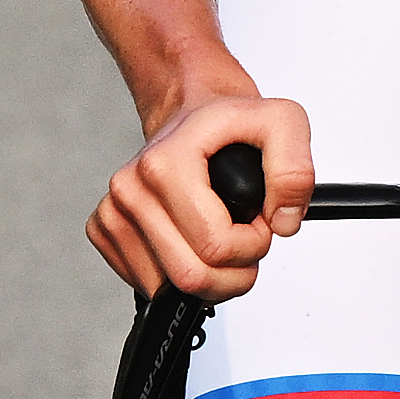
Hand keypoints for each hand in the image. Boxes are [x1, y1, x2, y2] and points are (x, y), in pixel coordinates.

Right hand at [87, 92, 312, 300]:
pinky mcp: (105, 231)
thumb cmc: (229, 122)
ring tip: (221, 233)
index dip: (253, 244)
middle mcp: (131, 188)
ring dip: (208, 275)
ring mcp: (113, 211)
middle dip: (232, 270)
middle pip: (189, 276)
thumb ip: (294, 171)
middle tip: (245, 237)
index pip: (214, 246)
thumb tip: (283, 222)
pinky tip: (192, 240)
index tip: (260, 220)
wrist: (193, 111)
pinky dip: (178, 275)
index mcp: (165, 163)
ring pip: (168, 287)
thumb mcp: (283, 123)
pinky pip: (147, 284)